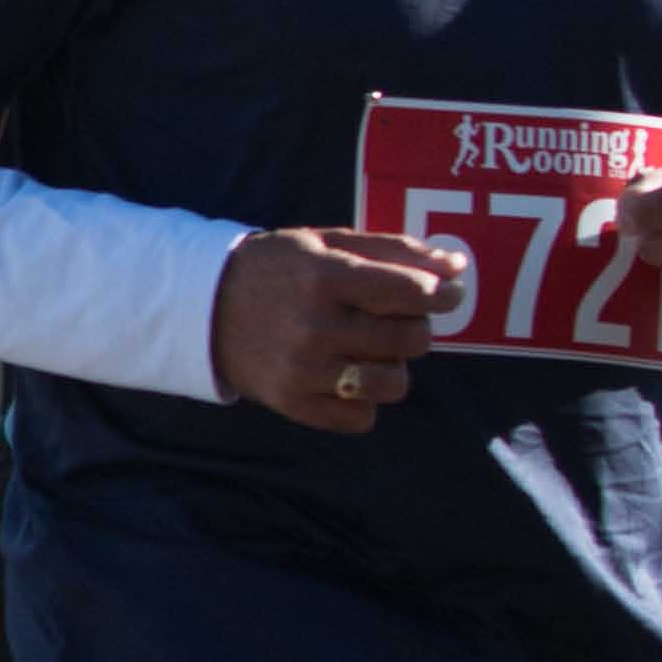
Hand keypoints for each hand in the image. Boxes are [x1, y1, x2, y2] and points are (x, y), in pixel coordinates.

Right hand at [210, 226, 462, 431]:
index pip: (414, 291)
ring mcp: (303, 369)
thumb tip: (458, 267)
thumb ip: (394, 251)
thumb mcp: (328, 243)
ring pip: (395, 384)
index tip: (443, 293)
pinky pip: (362, 418)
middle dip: (413, 328)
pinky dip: (362, 400)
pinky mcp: (293, 403)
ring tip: (367, 350)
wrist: (203, 308)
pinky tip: (342, 375)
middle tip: (389, 318)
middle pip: (412, 340)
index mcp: (325, 276)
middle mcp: (315, 325)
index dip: (441, 293)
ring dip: (391, 367)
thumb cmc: (278, 269)